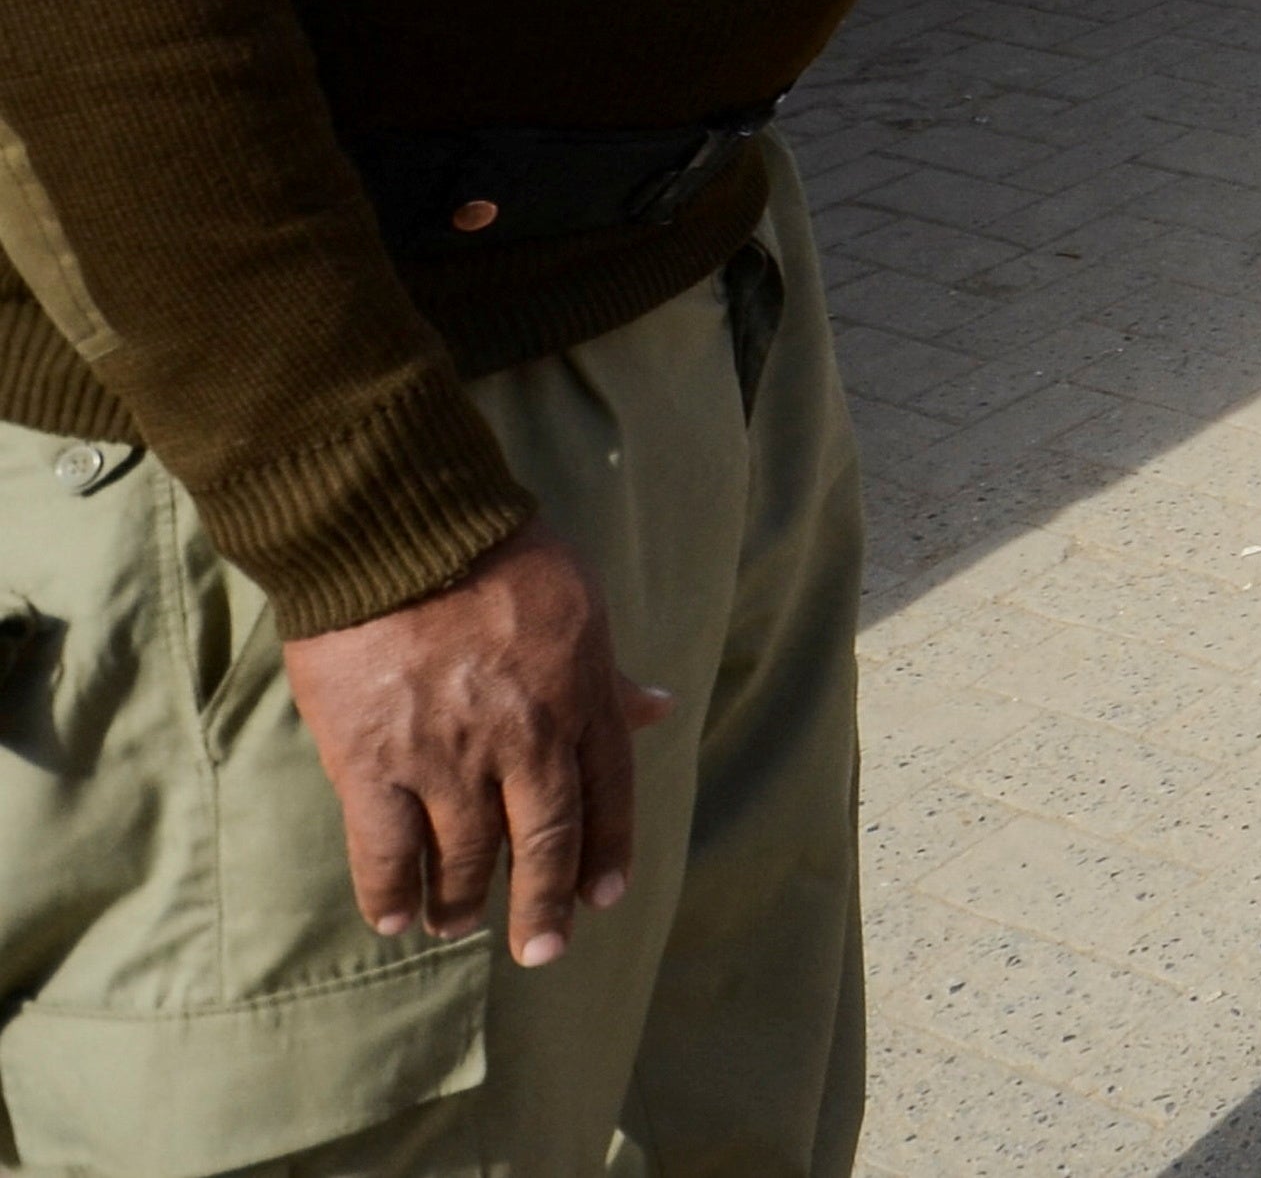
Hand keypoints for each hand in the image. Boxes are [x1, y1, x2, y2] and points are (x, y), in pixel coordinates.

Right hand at [276, 526, 669, 964]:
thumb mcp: (579, 610)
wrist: (401, 536)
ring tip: (455, 923)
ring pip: (463, 855)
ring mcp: (448, 757)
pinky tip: (395, 917)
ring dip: (461, 899)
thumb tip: (661, 709)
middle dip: (543, 905)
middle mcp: (524, 740)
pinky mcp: (373, 763)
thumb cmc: (497, 560)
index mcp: (580, 700)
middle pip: (542, 841)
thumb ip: (608, 677)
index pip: (607, 796)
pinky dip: (390, 892)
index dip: (605, 852)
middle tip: (541, 950)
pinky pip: (385, 850)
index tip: (602, 897)